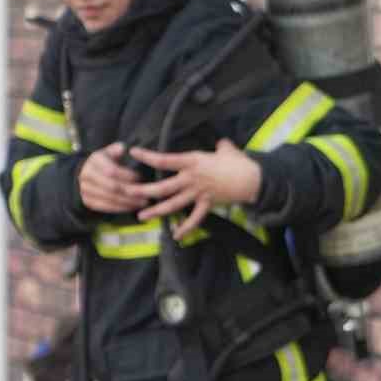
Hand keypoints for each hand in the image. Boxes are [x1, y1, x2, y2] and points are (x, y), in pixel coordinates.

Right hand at [77, 143, 146, 214]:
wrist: (87, 173)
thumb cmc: (106, 161)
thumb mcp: (110, 152)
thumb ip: (116, 150)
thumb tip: (123, 148)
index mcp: (94, 160)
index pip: (111, 171)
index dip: (127, 175)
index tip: (140, 178)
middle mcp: (87, 175)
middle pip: (112, 186)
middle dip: (131, 191)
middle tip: (146, 194)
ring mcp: (85, 189)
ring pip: (110, 198)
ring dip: (129, 202)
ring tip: (144, 202)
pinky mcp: (88, 201)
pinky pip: (105, 207)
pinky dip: (121, 208)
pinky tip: (133, 207)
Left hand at [126, 139, 262, 238]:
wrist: (252, 179)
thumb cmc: (239, 162)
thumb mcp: (227, 150)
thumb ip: (220, 147)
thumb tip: (221, 144)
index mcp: (193, 161)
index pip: (165, 159)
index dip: (148, 156)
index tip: (134, 152)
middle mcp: (191, 178)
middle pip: (163, 186)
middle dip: (144, 190)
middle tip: (127, 192)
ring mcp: (198, 193)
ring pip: (173, 204)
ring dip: (157, 211)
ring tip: (141, 216)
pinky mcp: (207, 204)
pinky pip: (194, 219)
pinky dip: (186, 228)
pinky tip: (176, 236)